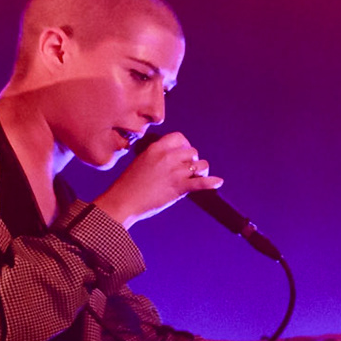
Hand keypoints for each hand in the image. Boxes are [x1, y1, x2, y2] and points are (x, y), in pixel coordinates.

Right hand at [94, 131, 223, 227]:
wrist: (123, 201)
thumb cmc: (129, 185)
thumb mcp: (141, 162)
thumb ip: (157, 156)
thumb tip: (174, 158)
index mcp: (156, 148)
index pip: (179, 138)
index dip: (185, 146)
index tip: (183, 155)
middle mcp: (167, 157)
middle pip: (192, 152)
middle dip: (193, 160)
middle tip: (189, 170)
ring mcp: (174, 172)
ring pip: (201, 165)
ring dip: (202, 171)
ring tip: (198, 177)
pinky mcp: (179, 187)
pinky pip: (202, 183)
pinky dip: (212, 182)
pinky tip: (218, 182)